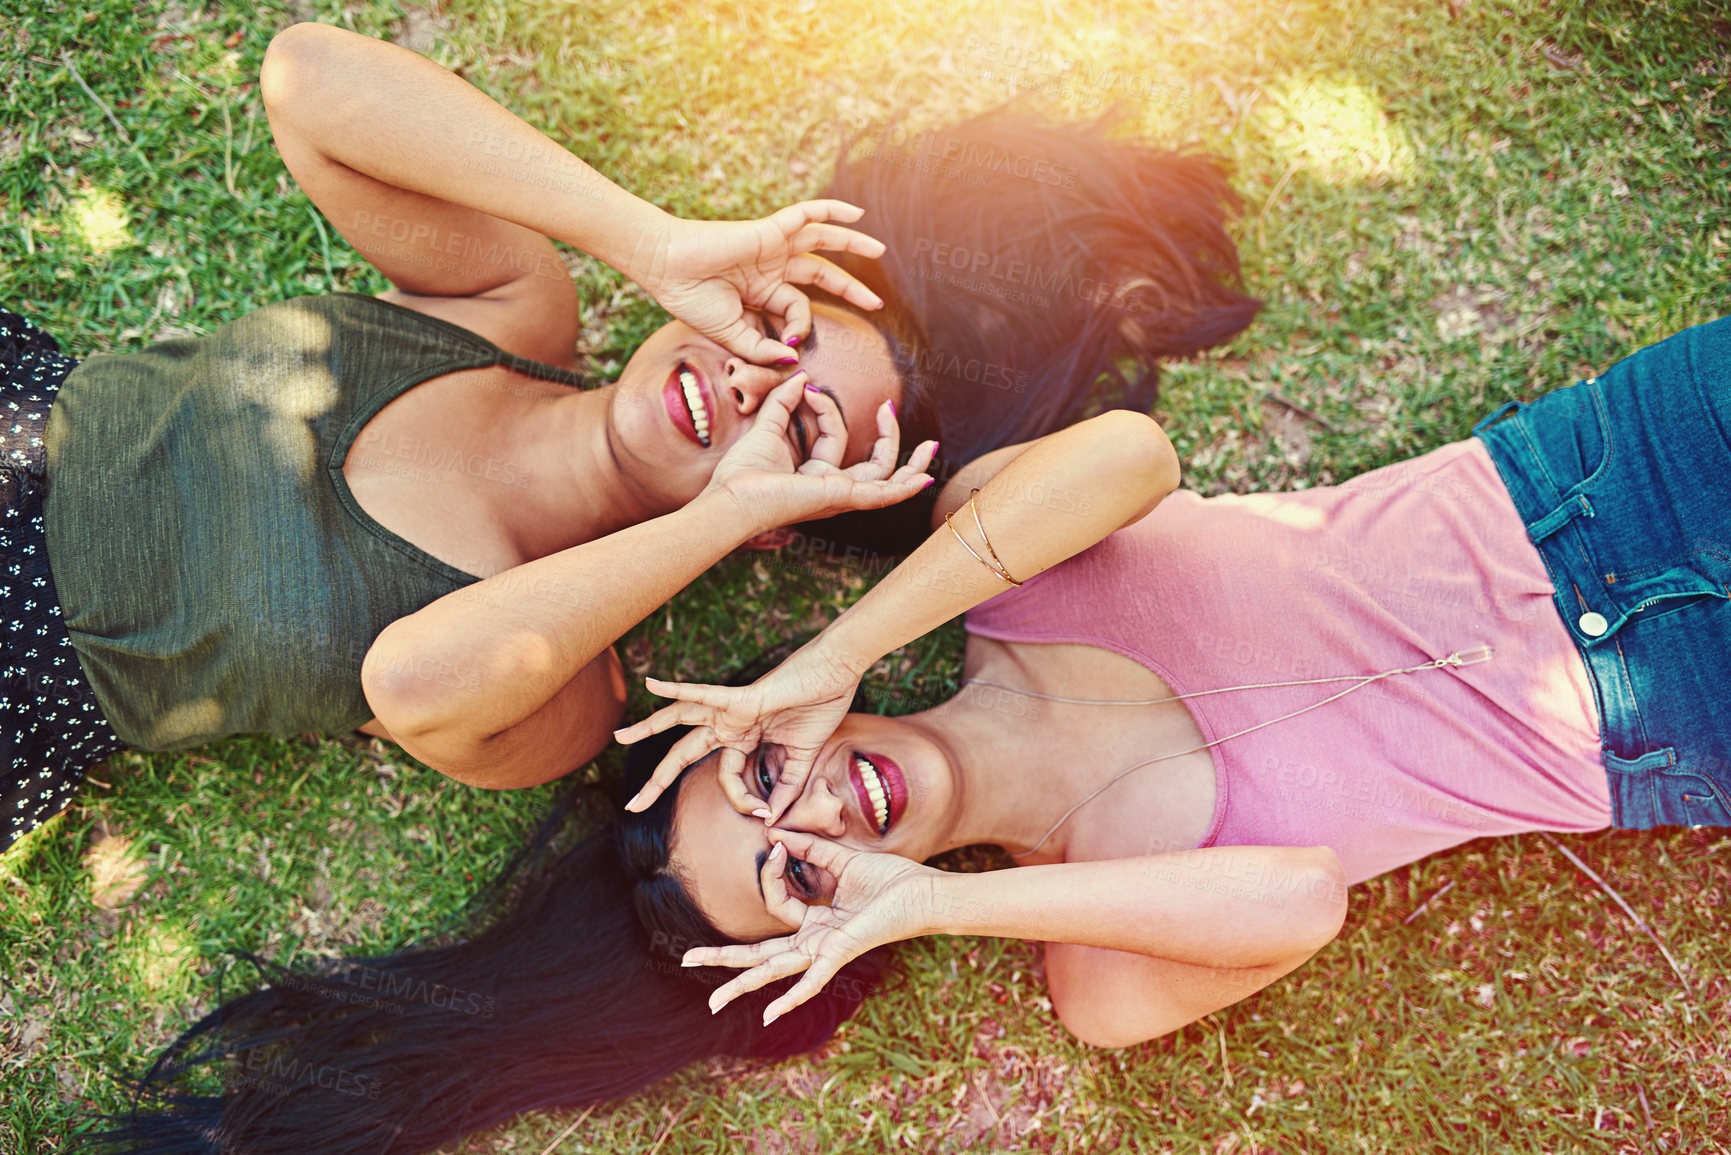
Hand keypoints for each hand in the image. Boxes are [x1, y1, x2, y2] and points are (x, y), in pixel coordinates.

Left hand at [615, 634, 865, 819]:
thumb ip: (787, 786)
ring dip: (648, 728)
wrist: (837, 674)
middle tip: (632, 805)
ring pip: (680, 720)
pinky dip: (677, 689)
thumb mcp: (802, 756)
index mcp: (744, 739)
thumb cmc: (821, 706)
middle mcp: (730, 724)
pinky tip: (652, 682)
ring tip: (618, 737)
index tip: (764, 816)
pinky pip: (704, 694)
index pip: (728, 779)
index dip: (742, 801)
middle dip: (657, 781)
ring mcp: (732, 710)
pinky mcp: (742, 698)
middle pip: (684, 754)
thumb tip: (773, 818)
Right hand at [633, 201, 887, 364]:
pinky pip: (806, 213)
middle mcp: (770, 267)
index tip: (788, 344)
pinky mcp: (769, 229)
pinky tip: (858, 213)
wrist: (665, 267)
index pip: (796, 309)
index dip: (799, 328)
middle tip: (876, 303)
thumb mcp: (731, 333)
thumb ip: (761, 348)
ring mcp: (771, 246)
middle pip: (821, 274)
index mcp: (760, 292)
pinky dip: (831, 210)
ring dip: (852, 243)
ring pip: (822, 241)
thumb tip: (792, 357)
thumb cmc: (690, 299)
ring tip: (880, 251)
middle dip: (850, 288)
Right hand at [682, 831, 938, 1024]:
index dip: (769, 875)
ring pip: (776, 969)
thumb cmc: (890, 879)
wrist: (923, 891)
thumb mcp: (842, 860)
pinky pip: (813, 979)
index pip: (775, 906)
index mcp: (815, 921)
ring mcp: (826, 950)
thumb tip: (777, 835)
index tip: (774, 847)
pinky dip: (793, 997)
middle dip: (724, 959)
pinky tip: (771, 1016)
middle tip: (687, 959)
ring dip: (744, 984)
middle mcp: (815, 941)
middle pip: (761, 954)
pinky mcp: (841, 953)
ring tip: (713, 1001)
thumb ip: (809, 849)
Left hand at [701, 373, 937, 535]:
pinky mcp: (842, 498)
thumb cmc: (742, 474)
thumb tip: (801, 377)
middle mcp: (832, 488)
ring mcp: (840, 496)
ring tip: (930, 448)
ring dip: (911, 465)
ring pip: (886, 482)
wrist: (732, 497)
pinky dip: (905, 488)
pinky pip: (882, 495)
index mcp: (815, 475)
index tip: (807, 388)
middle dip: (890, 439)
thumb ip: (782, 402)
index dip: (827, 408)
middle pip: (874, 466)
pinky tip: (924, 479)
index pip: (836, 436)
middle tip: (889, 408)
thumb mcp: (767, 428)